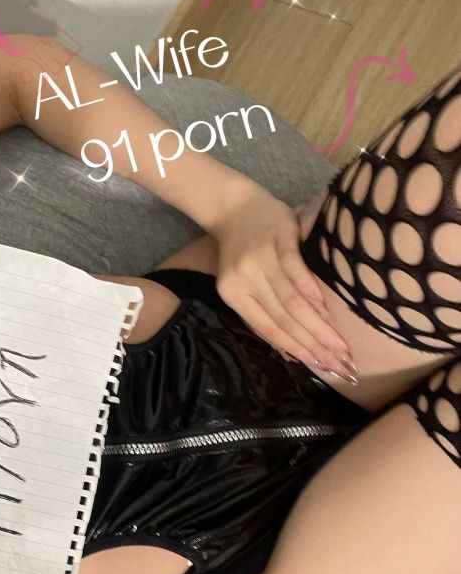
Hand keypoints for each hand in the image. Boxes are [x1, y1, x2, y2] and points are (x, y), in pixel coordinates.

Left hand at [208, 183, 357, 382]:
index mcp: (234, 296)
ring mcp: (261, 259)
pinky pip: (293, 267)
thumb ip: (261, 310)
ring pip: (290, 300)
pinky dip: (308, 288)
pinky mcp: (277, 237)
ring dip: (317, 325)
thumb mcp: (242, 283)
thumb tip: (292, 349)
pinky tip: (323, 306)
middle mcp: (245, 281)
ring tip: (339, 344)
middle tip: (341, 364)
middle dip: (314, 346)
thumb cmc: (242, 250)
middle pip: (283, 320)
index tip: (323, 368)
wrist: (232, 205)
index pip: (269, 330)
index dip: (297, 350)